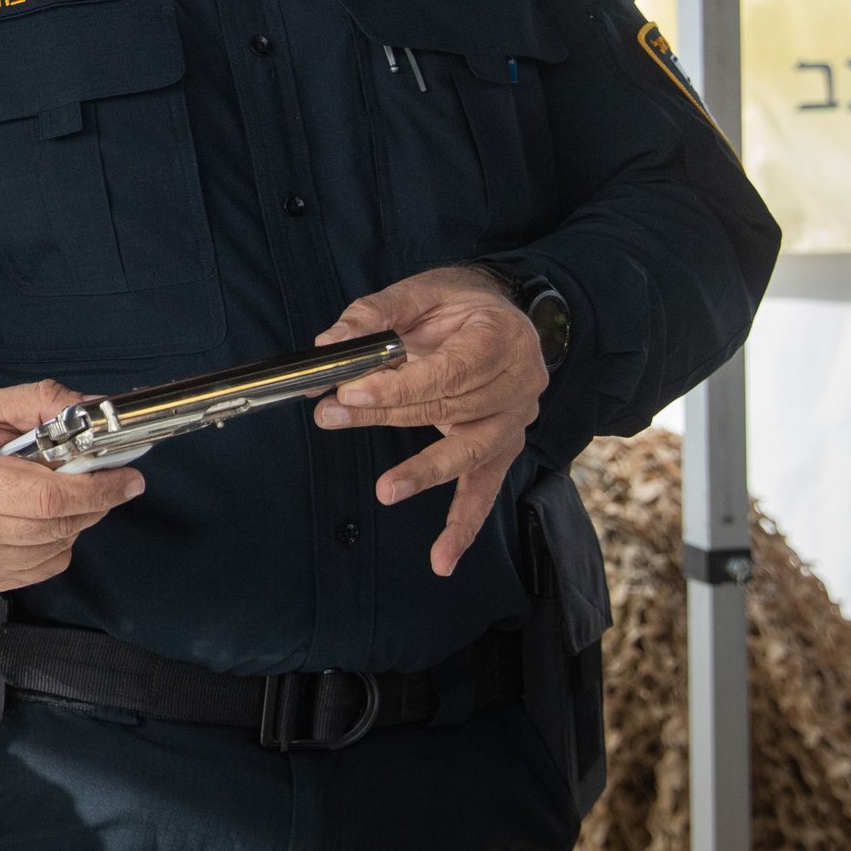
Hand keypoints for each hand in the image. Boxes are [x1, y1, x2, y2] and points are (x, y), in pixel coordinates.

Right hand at [0, 380, 145, 592]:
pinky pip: (47, 566)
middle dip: (95, 501)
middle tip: (107, 480)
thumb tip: (95, 408)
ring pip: (58, 547)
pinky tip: (40, 518)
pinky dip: (58, 541)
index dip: (96, 488)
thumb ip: (42, 401)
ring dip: (76, 519)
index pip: (47, 497)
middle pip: (58, 524)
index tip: (127, 478)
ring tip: (61, 494)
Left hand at [311, 266, 547, 577]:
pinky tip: (443, 558)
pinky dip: (464, 525)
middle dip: (385, 415)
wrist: (503, 310)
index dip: (399, 384)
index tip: (351, 390)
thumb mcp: (420, 291)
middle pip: (448, 408)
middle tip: (331, 414)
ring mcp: (515, 420)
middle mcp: (519, 382)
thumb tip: (331, 344)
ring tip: (386, 490)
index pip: (449, 370)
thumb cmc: (459, 302)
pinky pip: (486, 490)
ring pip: (464, 449)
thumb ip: (376, 314)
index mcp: (500, 336)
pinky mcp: (503, 447)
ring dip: (422, 471)